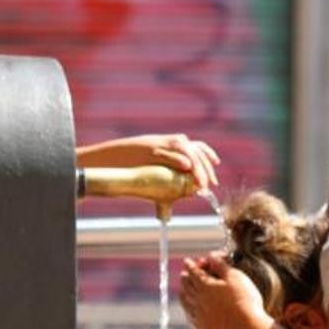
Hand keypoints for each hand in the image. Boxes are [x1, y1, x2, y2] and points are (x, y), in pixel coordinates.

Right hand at [77, 133, 220, 191]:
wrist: (112, 158)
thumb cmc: (131, 164)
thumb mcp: (154, 164)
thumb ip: (169, 170)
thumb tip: (181, 186)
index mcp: (172, 143)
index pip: (197, 146)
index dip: (209, 156)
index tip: (216, 168)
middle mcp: (169, 141)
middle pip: (195, 150)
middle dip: (206, 167)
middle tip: (210, 183)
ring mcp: (160, 144)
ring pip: (186, 151)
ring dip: (197, 166)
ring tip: (202, 182)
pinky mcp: (151, 149)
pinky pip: (169, 152)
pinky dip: (180, 158)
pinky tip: (188, 166)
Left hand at [179, 253, 266, 328]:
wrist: (248, 328)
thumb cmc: (245, 300)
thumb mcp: (235, 276)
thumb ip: (221, 265)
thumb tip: (211, 255)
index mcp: (205, 286)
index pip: (194, 272)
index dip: (190, 265)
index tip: (187, 261)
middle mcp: (198, 300)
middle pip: (187, 286)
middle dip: (185, 278)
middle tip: (184, 274)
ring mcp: (200, 316)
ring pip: (186, 303)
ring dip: (183, 295)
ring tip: (182, 292)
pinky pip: (191, 318)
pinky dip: (188, 311)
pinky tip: (190, 312)